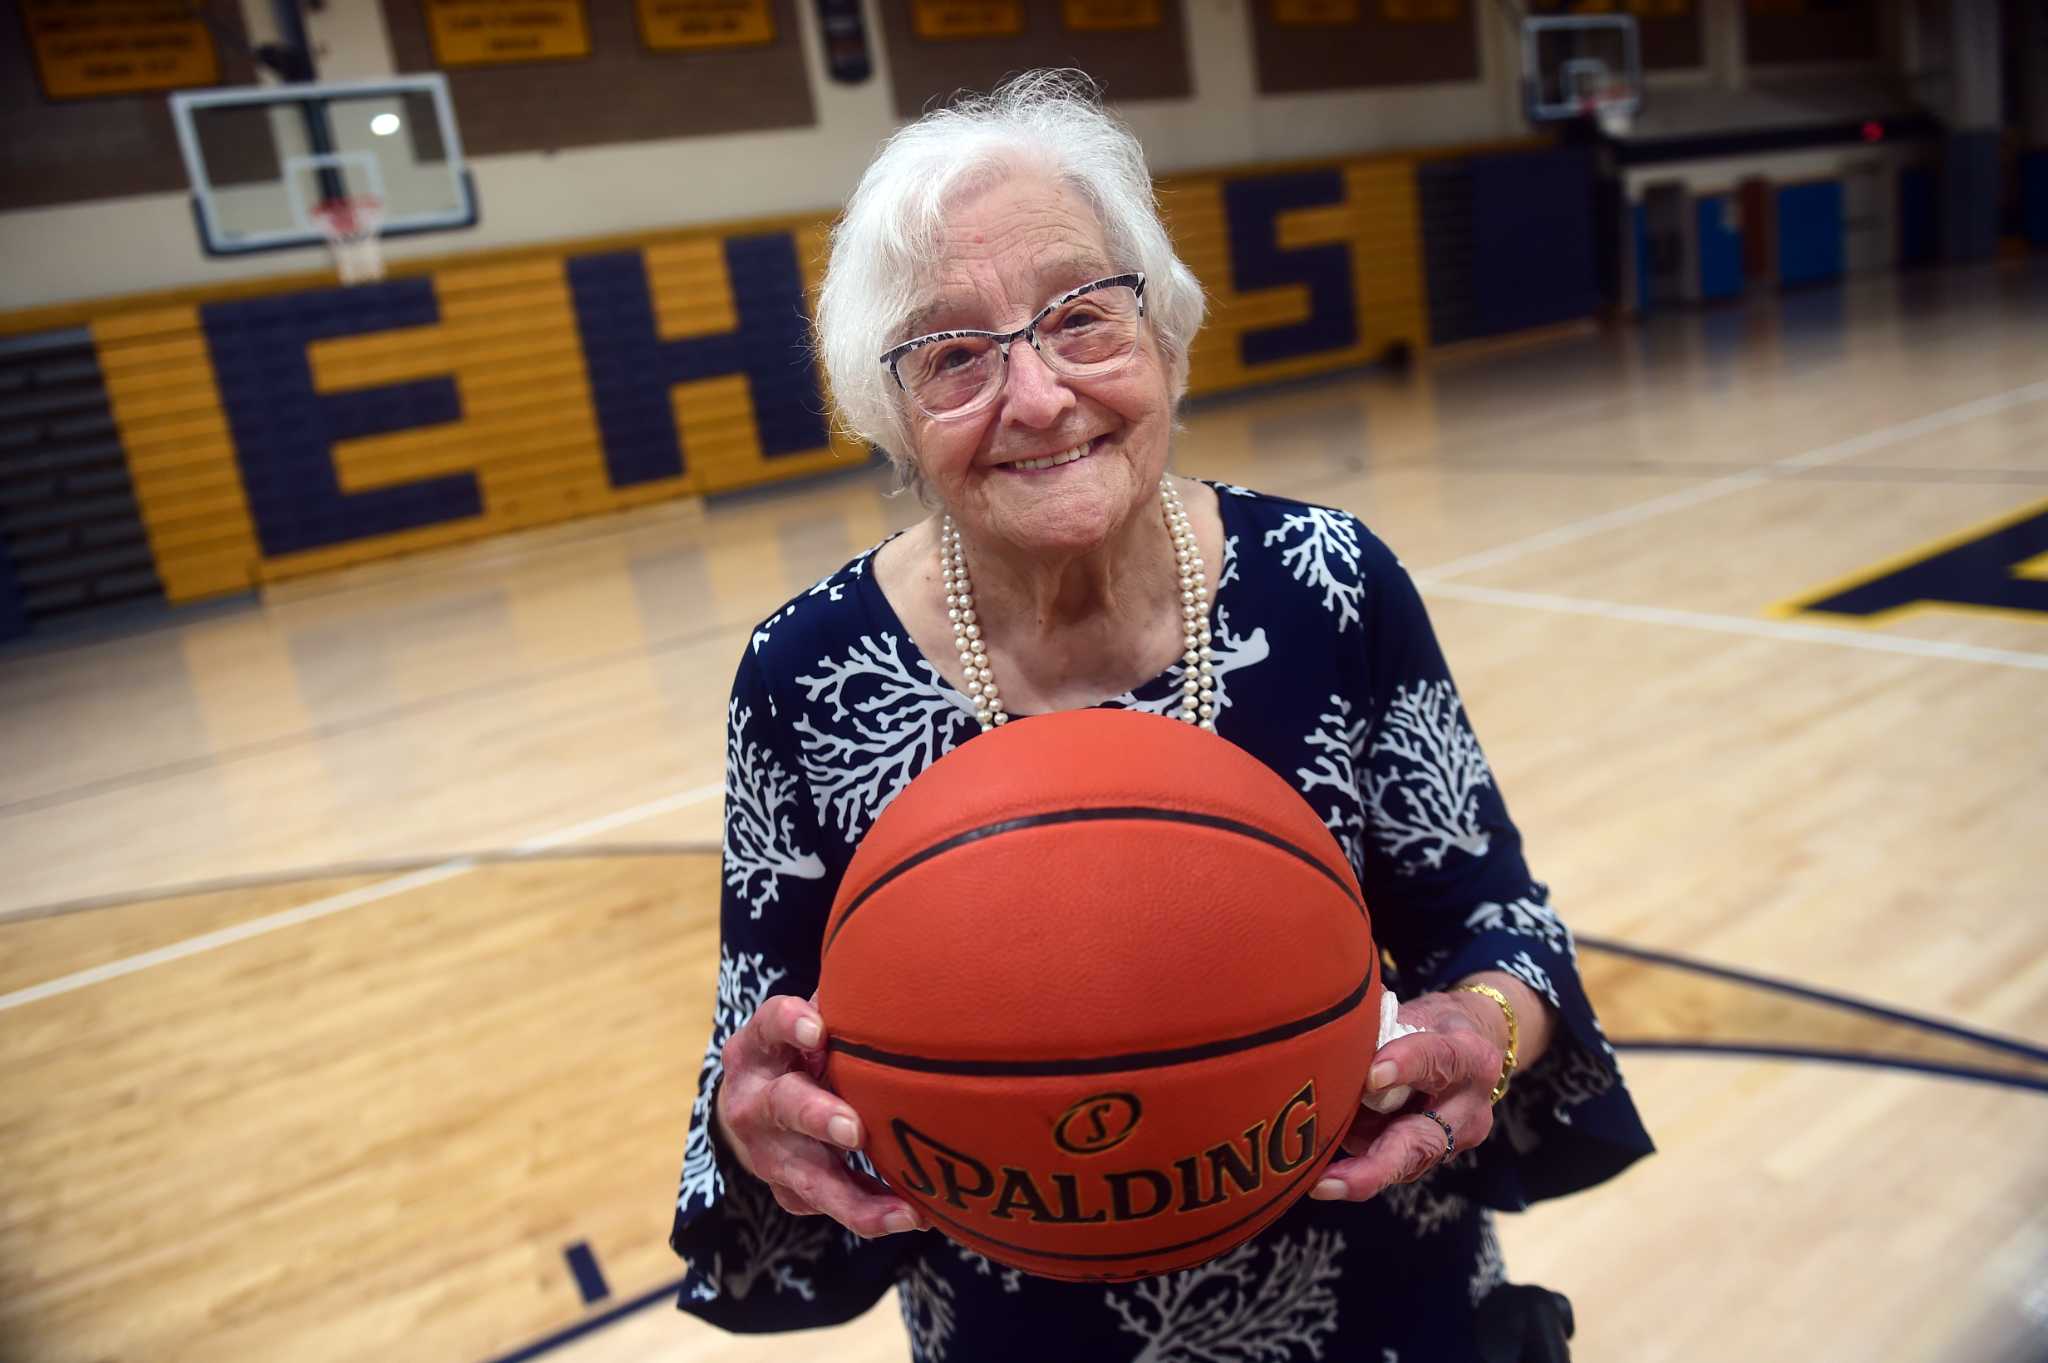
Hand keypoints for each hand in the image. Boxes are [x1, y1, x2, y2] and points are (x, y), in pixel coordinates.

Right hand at [713, 993, 927, 1236]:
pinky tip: (913, 1217)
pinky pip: (829, 1207)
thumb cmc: (798, 1052)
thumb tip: (903, 975)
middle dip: (818, 1118)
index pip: (768, 1026)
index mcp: (758, 1048)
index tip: (817, 1027)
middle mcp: (753, 1102)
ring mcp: (768, 1153)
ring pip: (808, 1178)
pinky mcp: (787, 1192)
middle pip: (783, 1108)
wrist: (752, 1109)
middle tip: (854, 1129)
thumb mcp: (805, 1023)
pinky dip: (870, 1214)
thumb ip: (840, 1006)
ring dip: (855, 1196)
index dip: (789, 1024)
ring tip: (904, 1211)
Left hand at [1310, 989, 1507, 1201]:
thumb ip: (1382, 1031)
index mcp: (1471, 1058)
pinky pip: (1392, 1165)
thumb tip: (1332, 1045)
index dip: (1405, 1066)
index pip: (1439, 1060)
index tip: (1371, 1076)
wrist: (1468, 1052)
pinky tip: (1323, 1171)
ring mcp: (1454, 1142)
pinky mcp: (1433, 1158)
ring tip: (1314, 1179)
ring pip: (1402, 1163)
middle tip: (1331, 1182)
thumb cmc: (1431, 1026)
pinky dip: (1357, 1165)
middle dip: (1376, 1166)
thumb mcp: (1416, 1014)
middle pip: (1423, 1141)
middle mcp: (1469, 1109)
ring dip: (1355, 1171)